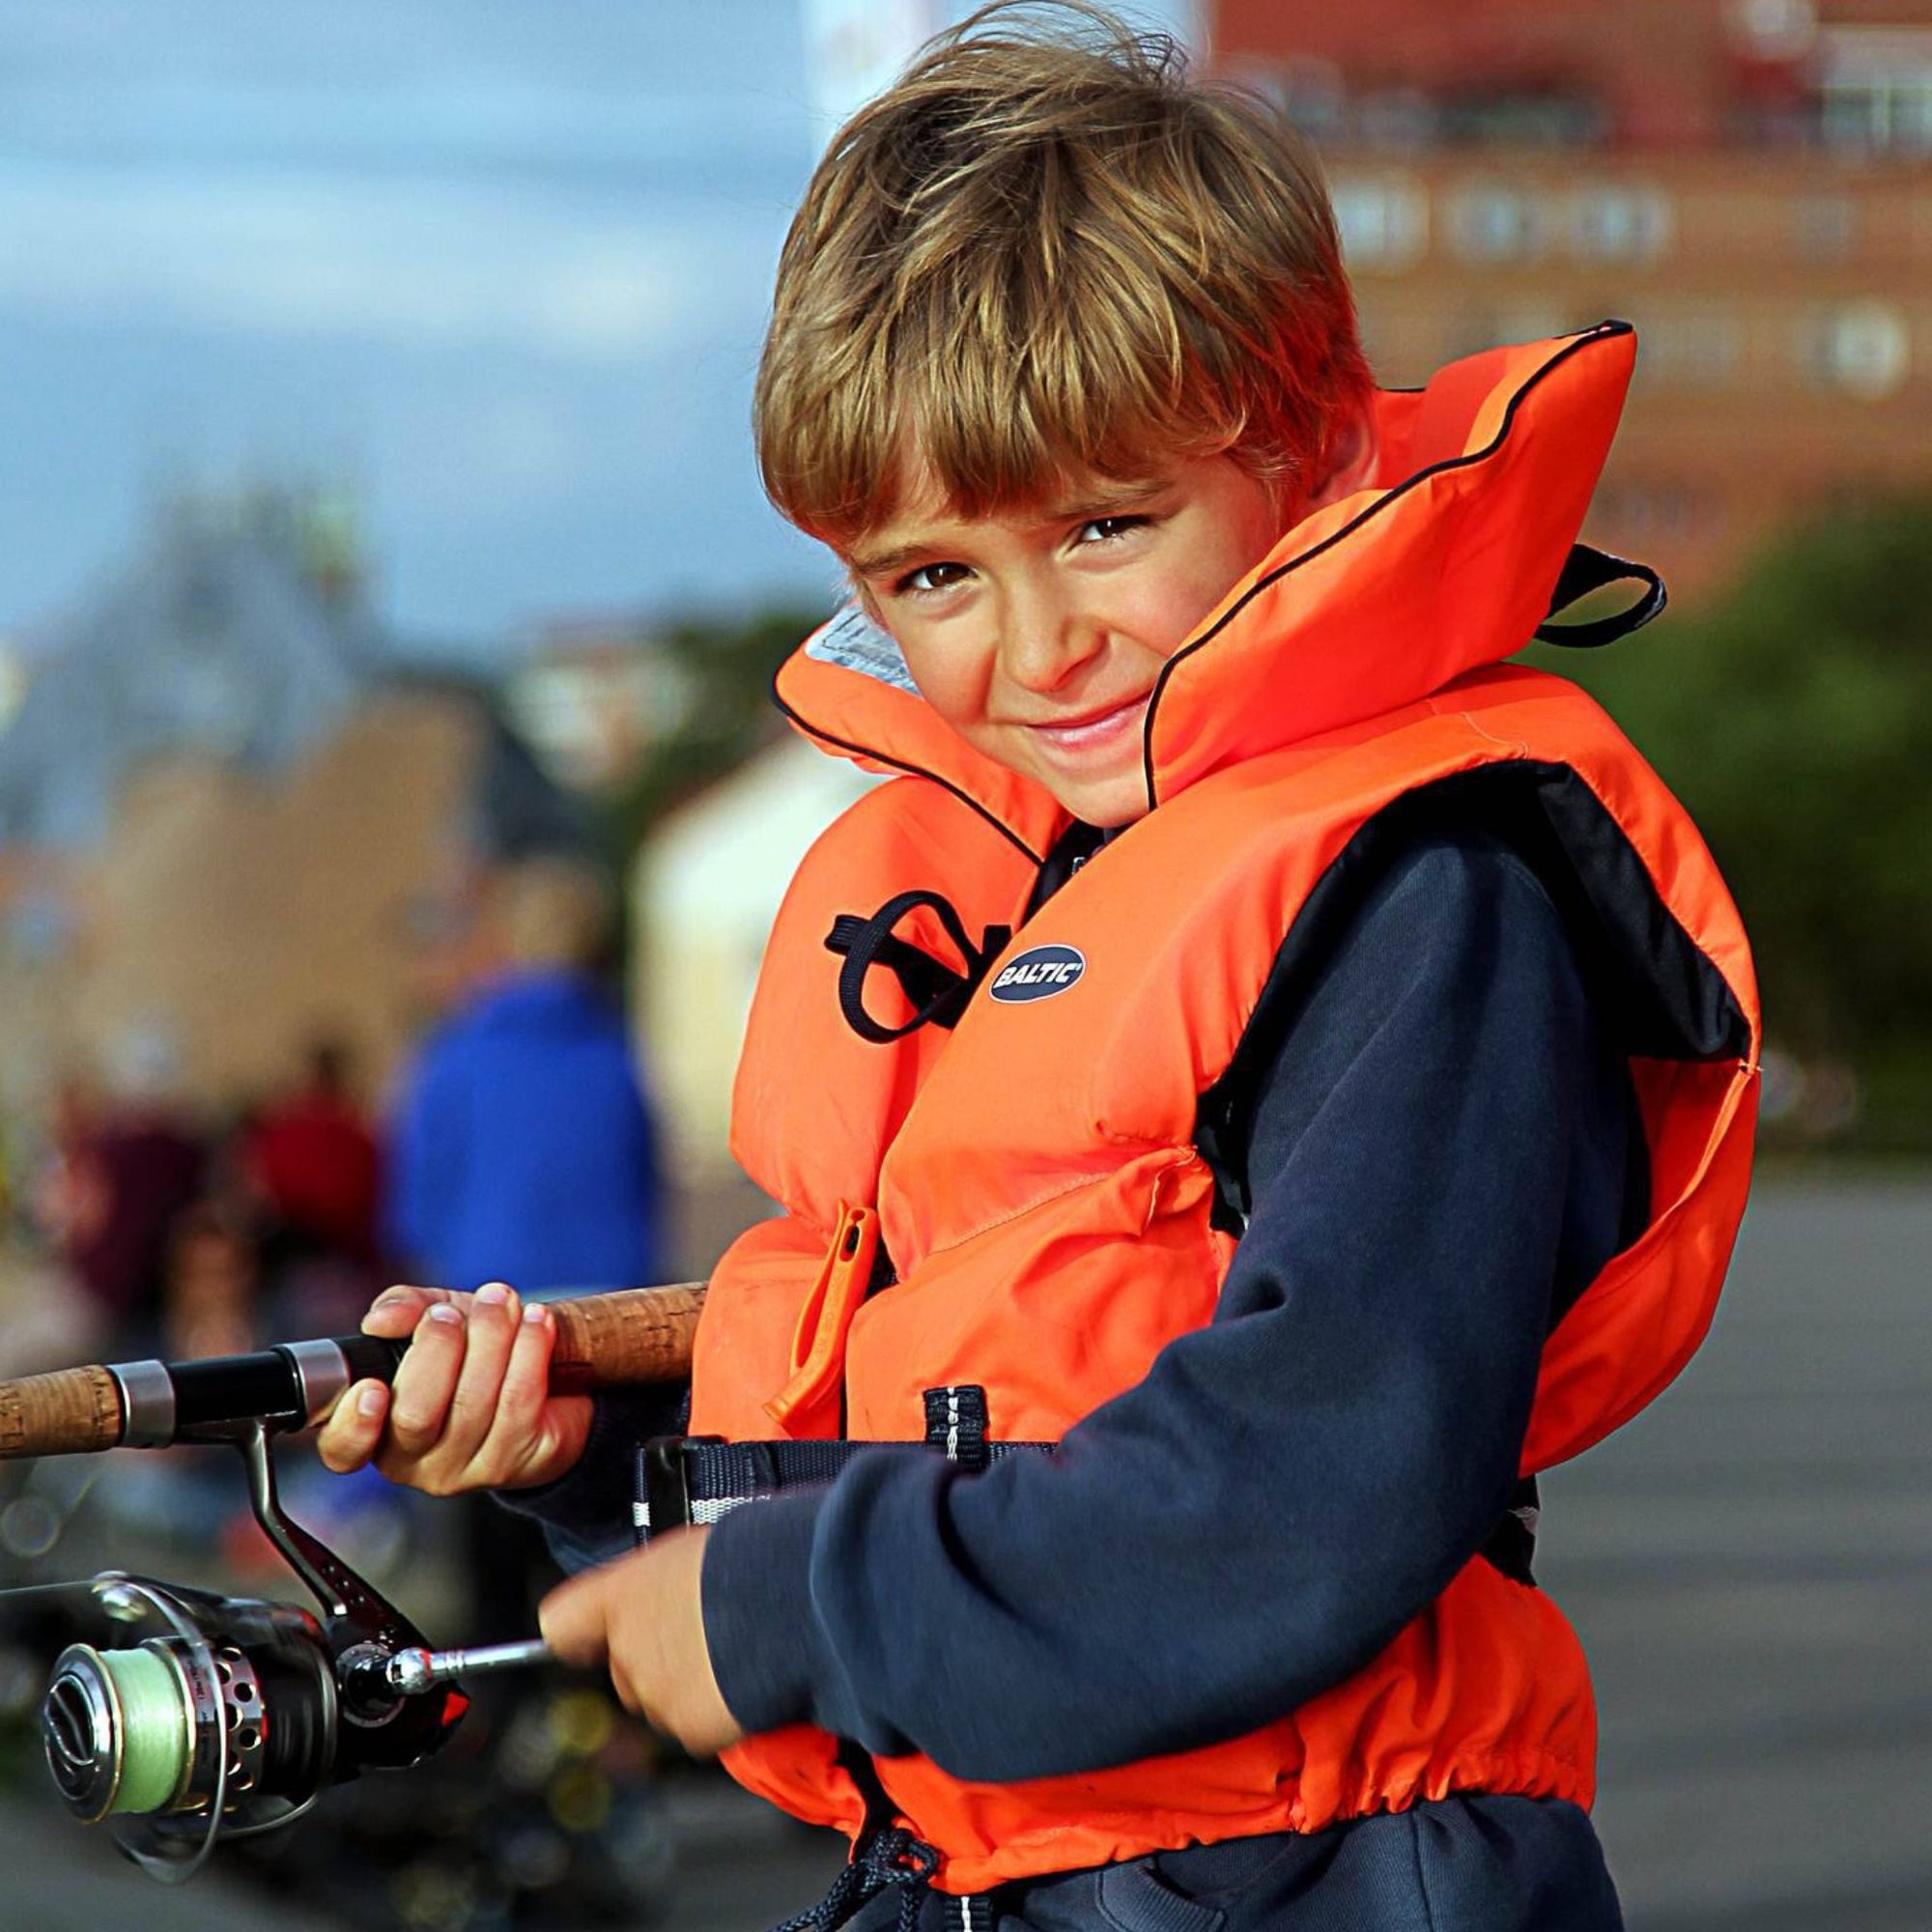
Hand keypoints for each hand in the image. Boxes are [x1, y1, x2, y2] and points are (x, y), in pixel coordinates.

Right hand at [315, 1282, 592, 1494]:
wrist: (552, 1382)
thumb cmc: (475, 1351)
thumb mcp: (433, 1321)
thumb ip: (403, 1310)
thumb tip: (379, 1319)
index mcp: (376, 1430)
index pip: (344, 1449)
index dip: (353, 1424)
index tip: (373, 1387)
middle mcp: (415, 1460)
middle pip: (415, 1416)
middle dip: (436, 1351)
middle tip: (449, 1314)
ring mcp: (467, 1469)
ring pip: (473, 1403)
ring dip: (490, 1338)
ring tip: (501, 1301)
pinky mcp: (519, 1462)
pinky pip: (520, 1401)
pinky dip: (529, 1349)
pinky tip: (536, 1321)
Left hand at [540, 1527, 743, 1756]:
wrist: (790, 1600)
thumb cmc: (749, 1560)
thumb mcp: (690, 1552)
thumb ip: (659, 1585)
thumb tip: (672, 1595)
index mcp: (620, 1596)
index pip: (561, 1625)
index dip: (578, 1635)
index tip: (590, 1639)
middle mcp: (627, 1648)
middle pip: (625, 1671)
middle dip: (657, 1664)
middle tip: (703, 1640)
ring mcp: (656, 1693)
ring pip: (663, 1704)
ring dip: (691, 1689)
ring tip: (736, 1655)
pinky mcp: (690, 1729)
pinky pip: (699, 1729)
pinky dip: (721, 1715)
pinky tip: (747, 1682)